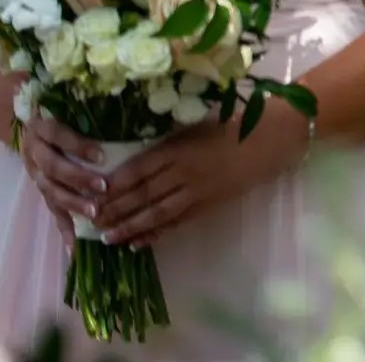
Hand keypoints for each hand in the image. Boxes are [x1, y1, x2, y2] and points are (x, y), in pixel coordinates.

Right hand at [17, 113, 103, 242]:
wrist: (30, 126)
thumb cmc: (63, 114)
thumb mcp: (69, 108)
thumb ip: (90, 110)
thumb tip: (132, 112)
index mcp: (42, 127)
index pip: (56, 133)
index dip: (76, 145)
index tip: (101, 154)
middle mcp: (35, 152)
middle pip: (52, 167)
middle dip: (77, 178)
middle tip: (102, 187)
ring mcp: (35, 174)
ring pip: (50, 191)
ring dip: (73, 203)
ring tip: (94, 213)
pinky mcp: (41, 192)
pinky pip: (52, 211)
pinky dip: (64, 228)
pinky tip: (75, 245)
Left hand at [89, 103, 311, 247]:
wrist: (273, 138)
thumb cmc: (234, 122)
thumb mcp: (196, 123)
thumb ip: (168, 138)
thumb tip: (133, 151)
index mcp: (179, 146)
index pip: (138, 168)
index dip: (114, 183)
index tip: (92, 193)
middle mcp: (184, 171)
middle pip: (142, 194)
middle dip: (115, 209)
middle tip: (90, 221)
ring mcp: (197, 191)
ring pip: (157, 213)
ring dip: (130, 227)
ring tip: (108, 238)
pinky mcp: (209, 204)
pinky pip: (177, 222)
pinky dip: (157, 233)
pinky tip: (140, 242)